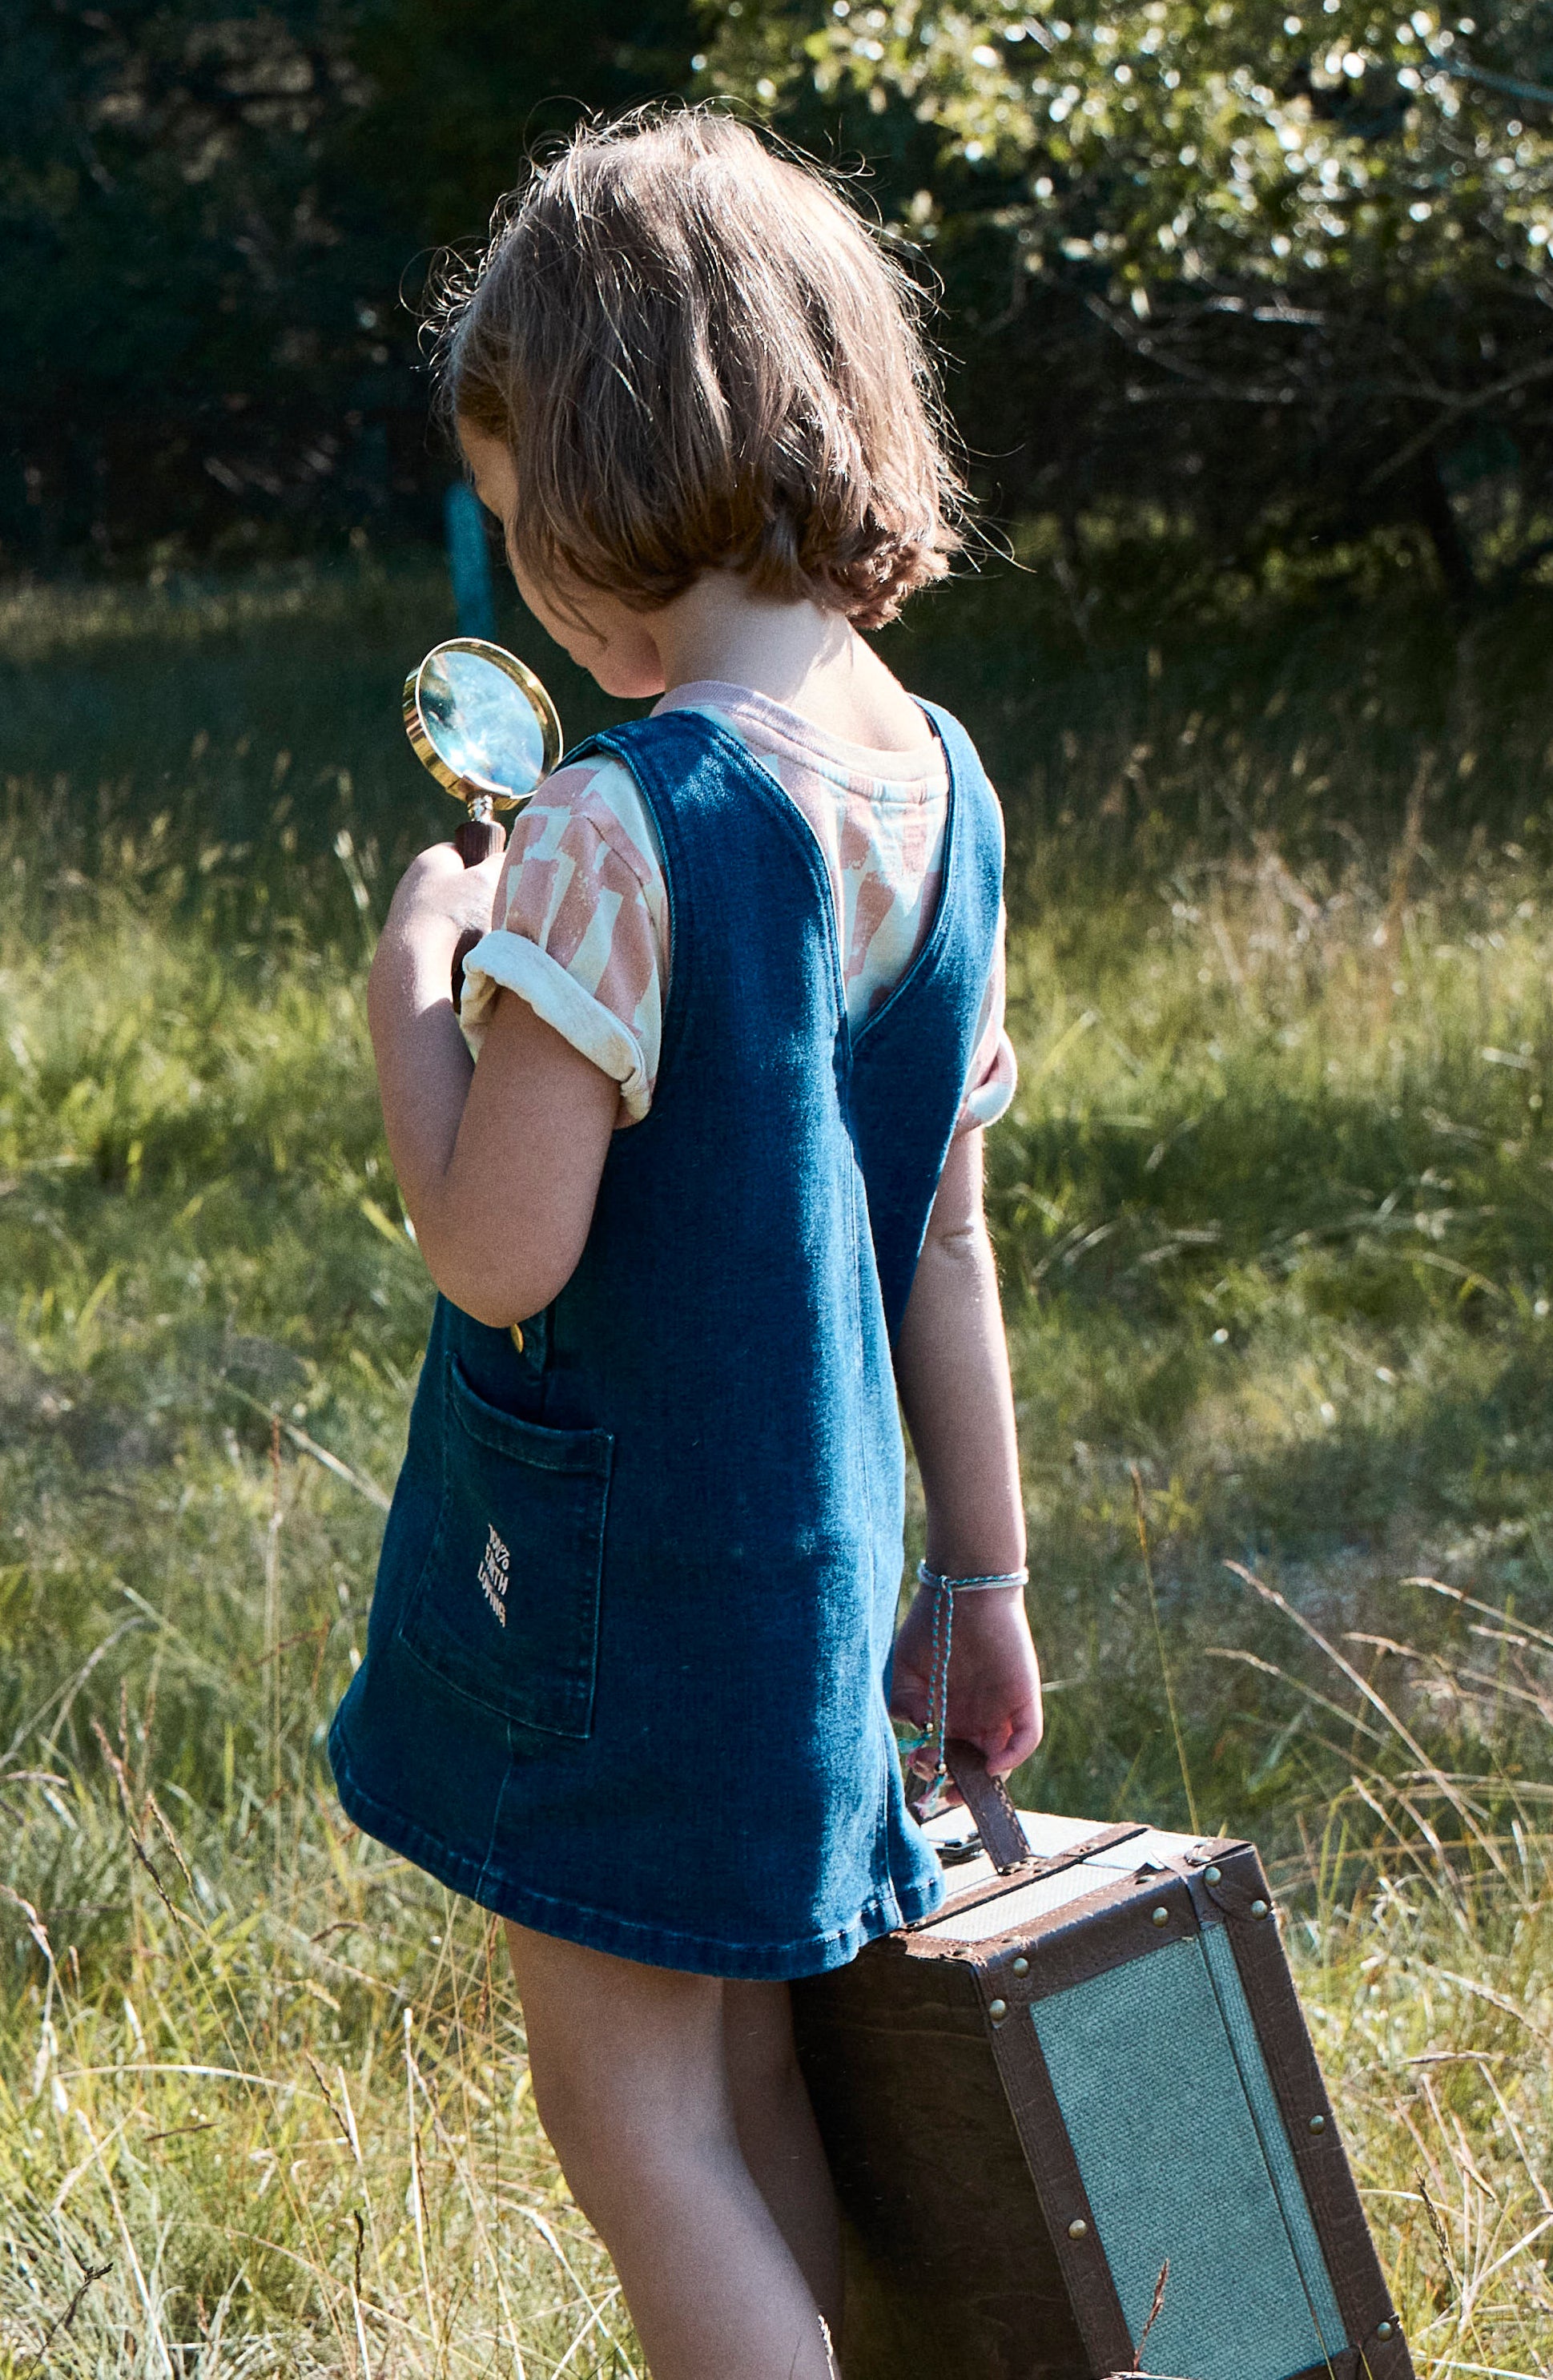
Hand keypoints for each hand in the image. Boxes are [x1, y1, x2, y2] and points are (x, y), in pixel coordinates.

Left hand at [379, 839, 506, 980]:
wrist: (415, 966)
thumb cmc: (455, 916)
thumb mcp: (488, 881)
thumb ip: (501, 863)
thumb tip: (503, 859)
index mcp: (431, 859)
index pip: (463, 853)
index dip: (483, 866)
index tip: (496, 883)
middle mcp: (413, 882)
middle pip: (458, 886)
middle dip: (478, 901)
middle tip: (493, 914)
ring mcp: (406, 913)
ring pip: (450, 915)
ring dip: (468, 928)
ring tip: (477, 942)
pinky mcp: (405, 941)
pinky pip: (439, 939)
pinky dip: (451, 947)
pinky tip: (458, 957)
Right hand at [890, 1583, 1043, 1788]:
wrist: (963, 1588)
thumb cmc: (931, 1623)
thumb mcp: (905, 1668)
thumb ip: (905, 1704)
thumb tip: (922, 1735)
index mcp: (950, 1712)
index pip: (949, 1756)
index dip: (936, 1771)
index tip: (919, 1770)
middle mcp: (977, 1716)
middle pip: (975, 1765)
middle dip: (958, 1782)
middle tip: (940, 1782)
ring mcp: (1002, 1709)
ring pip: (1001, 1759)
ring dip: (983, 1778)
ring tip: (960, 1780)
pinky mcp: (1024, 1699)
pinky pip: (1027, 1738)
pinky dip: (1013, 1757)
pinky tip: (991, 1764)